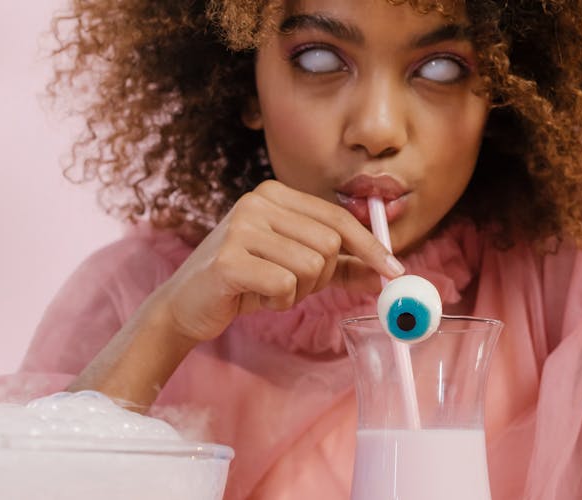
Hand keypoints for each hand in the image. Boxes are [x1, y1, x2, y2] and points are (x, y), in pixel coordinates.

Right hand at [151, 180, 404, 341]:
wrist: (187, 303)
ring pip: (312, 266)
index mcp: (276, 195)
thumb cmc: (245, 281)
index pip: (339, 218)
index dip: (371, 246)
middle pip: (330, 244)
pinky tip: (253, 296)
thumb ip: (341, 266)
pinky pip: (285, 285)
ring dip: (297, 290)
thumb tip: (384, 272)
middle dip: (321, 276)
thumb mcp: (297, 268)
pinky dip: (278, 301)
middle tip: (292, 284)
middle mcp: (258, 201)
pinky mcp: (229, 258)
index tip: (394, 271)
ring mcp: (241, 227)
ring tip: (268, 288)